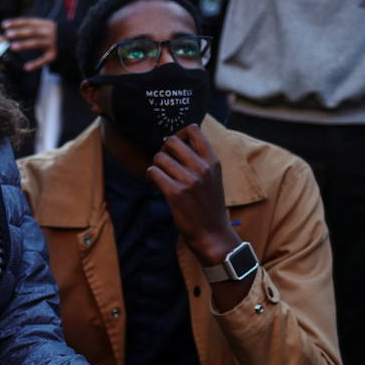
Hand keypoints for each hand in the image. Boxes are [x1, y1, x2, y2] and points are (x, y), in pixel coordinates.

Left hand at [0, 16, 56, 70]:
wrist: (75, 42)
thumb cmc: (53, 36)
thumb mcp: (44, 29)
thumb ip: (28, 30)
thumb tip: (4, 34)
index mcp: (45, 24)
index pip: (28, 22)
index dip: (16, 23)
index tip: (4, 25)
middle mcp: (49, 32)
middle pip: (32, 31)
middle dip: (19, 32)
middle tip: (6, 35)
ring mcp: (52, 43)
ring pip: (37, 43)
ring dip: (24, 44)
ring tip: (12, 47)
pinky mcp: (55, 55)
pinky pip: (44, 59)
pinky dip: (36, 63)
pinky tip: (26, 67)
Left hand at [148, 125, 240, 265]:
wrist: (212, 233)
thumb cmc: (209, 205)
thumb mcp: (213, 178)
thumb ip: (200, 160)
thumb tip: (176, 142)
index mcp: (213, 161)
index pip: (193, 130)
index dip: (179, 134)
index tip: (176, 148)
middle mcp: (202, 168)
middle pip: (172, 141)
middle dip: (163, 150)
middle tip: (164, 163)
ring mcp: (189, 180)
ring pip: (159, 158)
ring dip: (155, 166)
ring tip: (159, 176)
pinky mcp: (176, 193)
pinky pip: (153, 172)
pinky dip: (151, 176)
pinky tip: (155, 184)